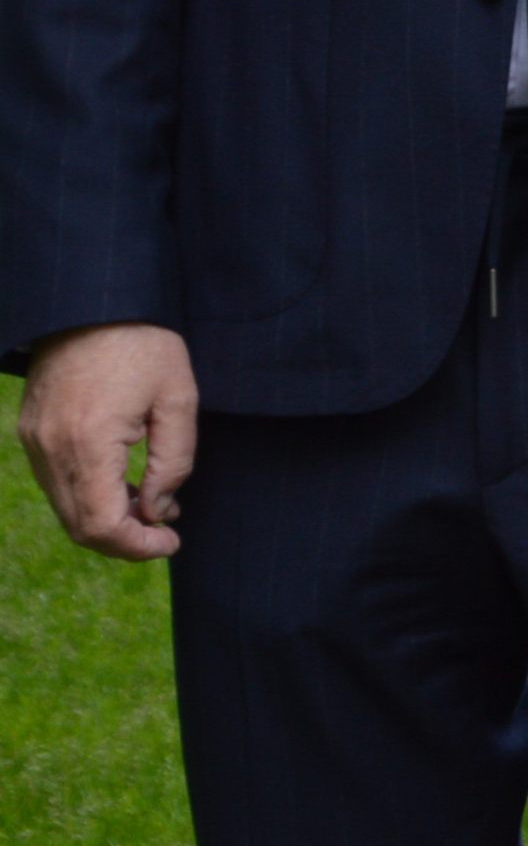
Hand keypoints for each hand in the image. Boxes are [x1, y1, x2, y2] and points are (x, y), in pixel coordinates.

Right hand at [17, 322, 199, 559]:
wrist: (92, 300)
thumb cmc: (143, 342)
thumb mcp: (178, 397)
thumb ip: (173, 461)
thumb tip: (158, 510)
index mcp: (86, 443)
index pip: (100, 524)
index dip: (136, 546)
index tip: (171, 541)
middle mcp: (50, 450)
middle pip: (79, 525)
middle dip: (124, 539)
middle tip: (165, 531)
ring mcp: (35, 441)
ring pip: (65, 507)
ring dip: (106, 518)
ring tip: (151, 505)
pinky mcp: (31, 431)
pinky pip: (56, 482)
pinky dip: (88, 495)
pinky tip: (123, 483)